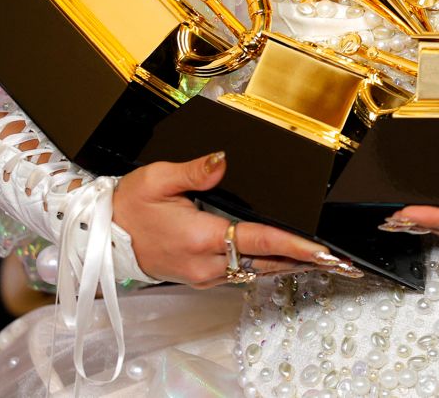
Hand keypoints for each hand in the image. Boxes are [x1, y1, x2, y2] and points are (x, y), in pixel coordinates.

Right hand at [113, 151, 355, 286]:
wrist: (103, 237)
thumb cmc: (129, 206)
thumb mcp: (157, 178)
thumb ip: (195, 171)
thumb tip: (223, 160)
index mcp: (200, 237)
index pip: (258, 240)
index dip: (293, 246)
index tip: (321, 250)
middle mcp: (206, 262)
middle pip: (264, 262)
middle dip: (301, 260)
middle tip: (335, 258)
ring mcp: (204, 274)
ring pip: (255, 271)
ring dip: (286, 265)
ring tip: (319, 259)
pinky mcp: (201, 277)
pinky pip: (241, 273)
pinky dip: (265, 266)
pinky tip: (283, 258)